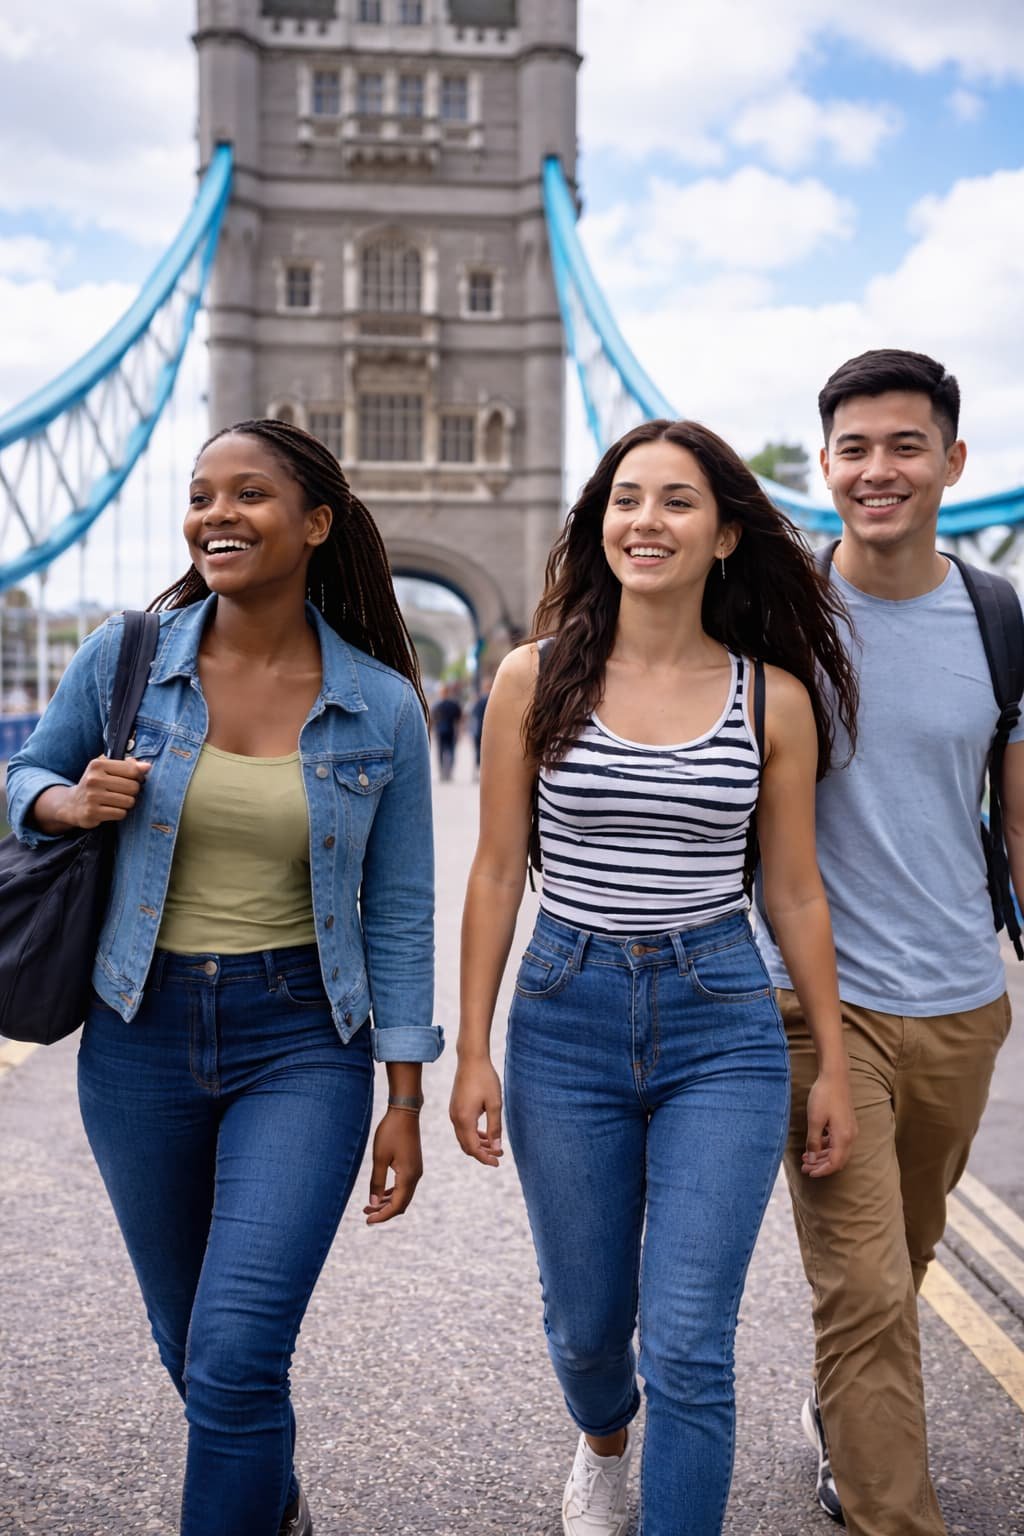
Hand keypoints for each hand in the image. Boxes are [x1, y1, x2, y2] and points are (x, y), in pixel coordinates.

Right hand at [65, 755, 150, 827]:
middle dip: (133, 792)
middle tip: (124, 793)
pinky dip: (120, 813)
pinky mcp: (92, 813)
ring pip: (128, 802)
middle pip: (133, 787)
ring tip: (117, 801)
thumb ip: (127, 766)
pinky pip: (120, 814)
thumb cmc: (96, 784)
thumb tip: (147, 767)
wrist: (72, 804)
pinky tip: (111, 809)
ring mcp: (92, 797)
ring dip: (126, 804)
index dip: (139, 777)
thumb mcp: (107, 769)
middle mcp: (93, 779)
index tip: (136, 780)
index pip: (132, 770)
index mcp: (98, 765)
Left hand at [363, 1108, 422, 1224]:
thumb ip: (376, 1182)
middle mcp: (415, 1176)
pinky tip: (381, 1194)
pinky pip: (404, 1186)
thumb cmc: (390, 1133)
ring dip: (388, 1203)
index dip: (382, 1216)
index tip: (367, 1221)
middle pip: (401, 1204)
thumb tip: (373, 1204)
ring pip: (403, 1196)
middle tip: (366, 1215)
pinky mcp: (413, 1165)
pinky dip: (392, 1193)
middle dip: (384, 1212)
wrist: (405, 1112)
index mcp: (408, 1176)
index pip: (397, 1205)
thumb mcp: (379, 1158)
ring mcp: (416, 1170)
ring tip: (369, 1207)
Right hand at [449, 1056, 503, 1166]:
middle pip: (466, 1146)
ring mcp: (453, 1113)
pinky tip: (486, 1135)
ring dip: (478, 1145)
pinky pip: (462, 1129)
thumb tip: (496, 1148)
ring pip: (464, 1138)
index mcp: (464, 1119)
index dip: (485, 1158)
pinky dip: (473, 1135)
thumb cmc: (485, 1079)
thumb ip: (495, 1128)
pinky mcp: (455, 1108)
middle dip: (482, 1153)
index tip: (497, 1162)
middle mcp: (455, 1118)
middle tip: (499, 1156)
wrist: (471, 1059)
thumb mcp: (494, 1104)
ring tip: (495, 1147)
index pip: (473, 1148)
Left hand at [802, 1070, 857, 1176]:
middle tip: (805, 1167)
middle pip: (837, 1160)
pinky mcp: (847, 1124)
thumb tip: (811, 1159)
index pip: (834, 1163)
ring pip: (838, 1151)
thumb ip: (813, 1142)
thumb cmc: (824, 1096)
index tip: (809, 1173)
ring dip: (823, 1157)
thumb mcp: (814, 1120)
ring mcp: (850, 1130)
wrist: (835, 1077)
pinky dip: (827, 1147)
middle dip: (821, 1166)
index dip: (822, 1171)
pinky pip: (838, 1142)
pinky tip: (815, 1145)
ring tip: (806, 1158)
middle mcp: (850, 1136)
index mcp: (843, 1137)